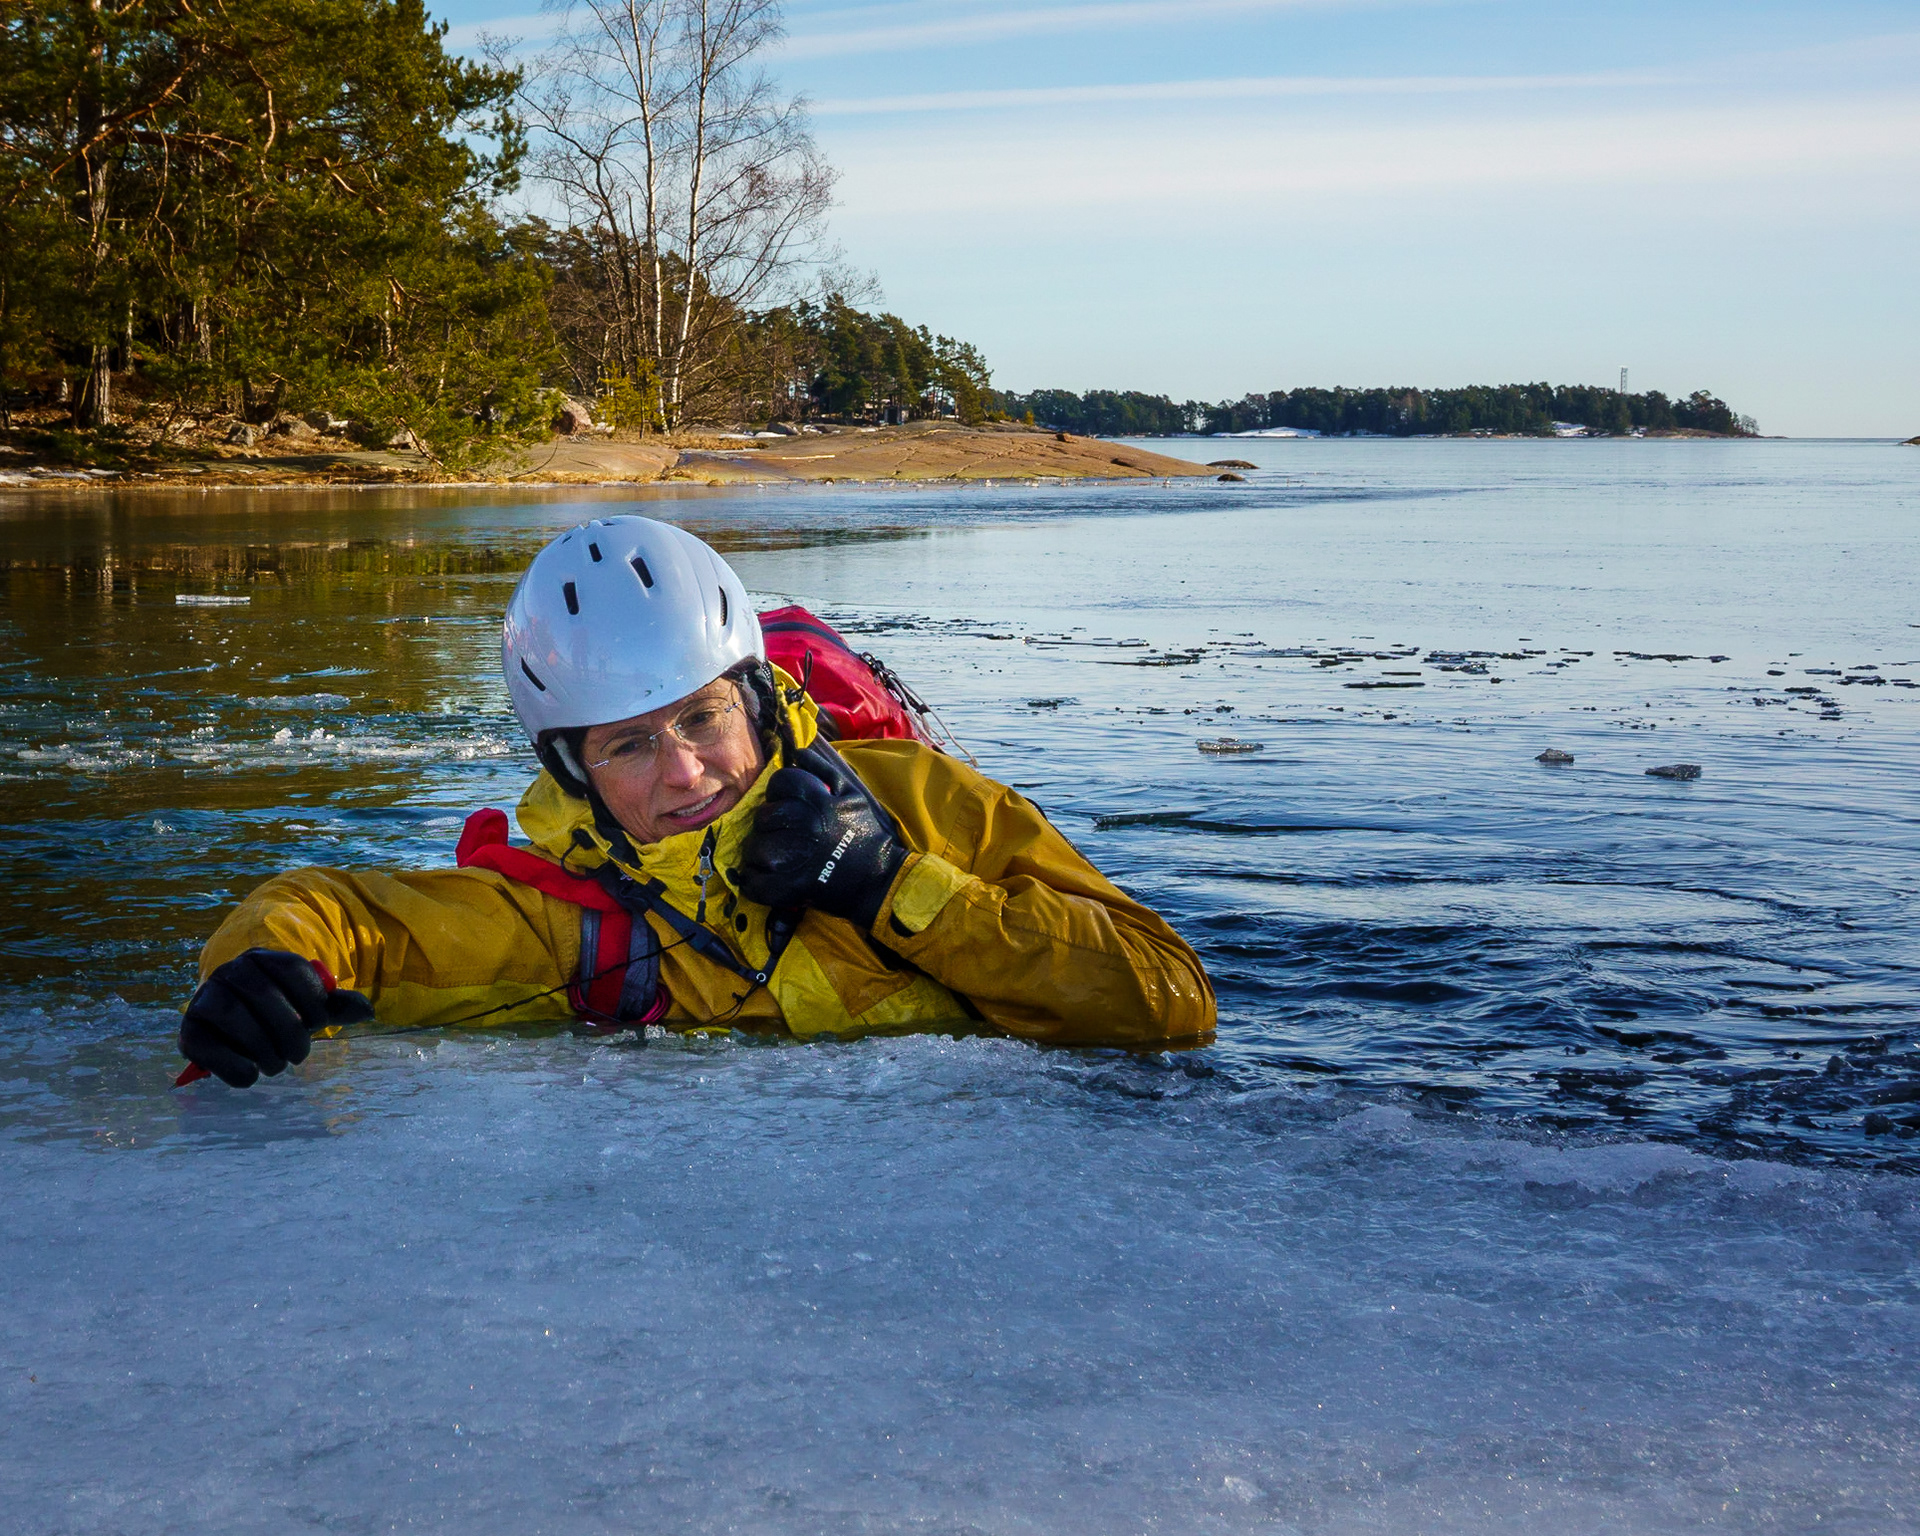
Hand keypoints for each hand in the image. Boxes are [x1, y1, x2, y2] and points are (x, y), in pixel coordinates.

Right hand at [179, 949, 373, 1087]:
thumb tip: (368, 1012)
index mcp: (265, 958)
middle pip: (263, 995)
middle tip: (298, 1055)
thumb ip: (336, 1005)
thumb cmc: (279, 1010)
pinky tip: (251, 1075)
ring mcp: (206, 998)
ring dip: (261, 1047)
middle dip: (289, 1031)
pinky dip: (230, 1064)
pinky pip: (203, 1045)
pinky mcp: (189, 1030)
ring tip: (276, 1066)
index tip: (319, 1024)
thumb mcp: (308, 1004)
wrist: (233, 1020)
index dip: (312, 1001)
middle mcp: (231, 971)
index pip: (292, 969)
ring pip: (232, 1015)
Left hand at [738, 741, 908, 928]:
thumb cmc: (868, 833)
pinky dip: (758, 885)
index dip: (779, 794)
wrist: (882, 879)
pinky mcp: (791, 887)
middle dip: (770, 827)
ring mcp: (796, 857)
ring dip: (762, 857)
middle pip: (763, 816)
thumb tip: (798, 747)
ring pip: (755, 849)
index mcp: (818, 799)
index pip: (779, 782)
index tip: (788, 808)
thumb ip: (825, 767)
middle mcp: (804, 824)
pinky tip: (772, 881)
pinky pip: (755, 883)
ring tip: (780, 861)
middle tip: (785, 838)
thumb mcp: (854, 792)